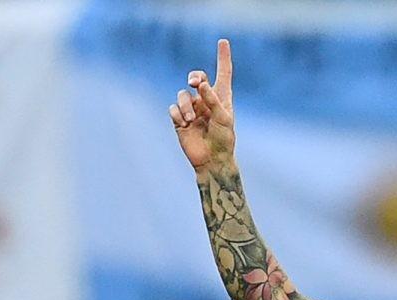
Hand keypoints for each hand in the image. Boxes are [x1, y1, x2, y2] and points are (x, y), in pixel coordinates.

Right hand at [169, 39, 235, 171]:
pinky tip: (184, 125)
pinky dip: (177, 115)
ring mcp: (192, 110)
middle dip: (194, 77)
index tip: (223, 42)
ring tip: (191, 120)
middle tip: (194, 83)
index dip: (223, 58)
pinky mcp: (180, 120)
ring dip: (185, 106)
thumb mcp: (223, 118)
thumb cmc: (223, 140)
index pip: (223, 73)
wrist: (211, 160)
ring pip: (182, 95)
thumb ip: (212, 99)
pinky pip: (173, 109)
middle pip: (197, 78)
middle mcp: (206, 101)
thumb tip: (200, 83)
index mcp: (221, 98)